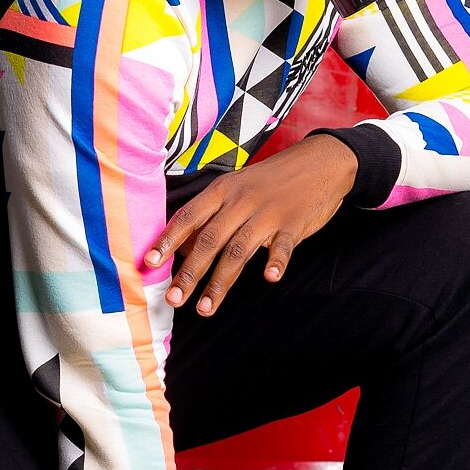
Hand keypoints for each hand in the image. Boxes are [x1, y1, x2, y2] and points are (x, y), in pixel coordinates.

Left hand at [145, 133, 356, 315]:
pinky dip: (277, 262)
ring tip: (205, 308)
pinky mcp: (294, 222)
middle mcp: (241, 201)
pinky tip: (270, 278)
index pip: (189, 217)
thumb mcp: (237, 187)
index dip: (168, 241)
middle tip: (173, 298)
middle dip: (189, 273)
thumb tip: (184, 247)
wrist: (320, 162)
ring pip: (239, 250)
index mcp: (223, 190)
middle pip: (210, 240)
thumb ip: (213, 215)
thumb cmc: (271, 181)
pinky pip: (283, 246)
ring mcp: (268, 212)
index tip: (149, 263)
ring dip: (220, 282)